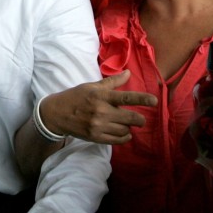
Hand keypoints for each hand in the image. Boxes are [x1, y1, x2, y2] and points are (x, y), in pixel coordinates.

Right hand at [40, 71, 156, 143]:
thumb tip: (128, 73)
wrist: (57, 114)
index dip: (142, 99)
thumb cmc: (76, 96)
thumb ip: (113, 82)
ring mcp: (98, 126)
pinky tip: (123, 132)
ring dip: (129, 127)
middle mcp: (101, 111)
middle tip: (140, 119)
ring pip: (125, 130)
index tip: (155, 100)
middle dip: (140, 119)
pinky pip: (118, 140)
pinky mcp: (96, 137)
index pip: (126, 98)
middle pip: (130, 118)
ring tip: (125, 124)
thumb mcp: (93, 86)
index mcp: (101, 96)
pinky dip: (124, 137)